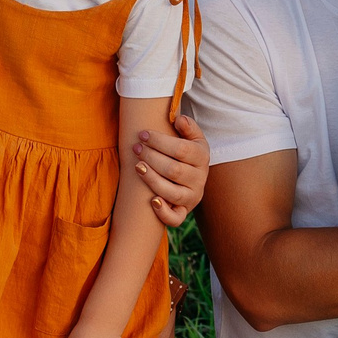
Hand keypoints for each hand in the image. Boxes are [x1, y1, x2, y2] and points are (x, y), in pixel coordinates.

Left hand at [134, 112, 209, 228]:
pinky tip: (152, 201)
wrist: (191, 176)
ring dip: (152, 180)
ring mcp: (192, 197)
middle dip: (152, 158)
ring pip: (173, 193)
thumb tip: (179, 119)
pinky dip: (164, 212)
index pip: (182, 149)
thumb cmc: (185, 153)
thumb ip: (188, 127)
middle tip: (136, 149)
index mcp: (202, 157)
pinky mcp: (184, 212)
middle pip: (174, 170)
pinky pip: (176, 218)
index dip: (160, 141)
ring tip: (137, 167)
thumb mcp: (192, 138)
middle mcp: (200, 179)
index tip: (143, 134)